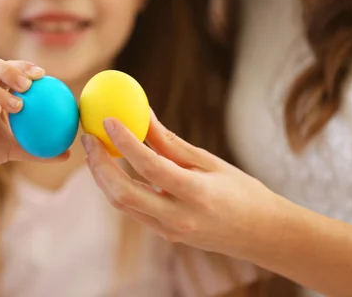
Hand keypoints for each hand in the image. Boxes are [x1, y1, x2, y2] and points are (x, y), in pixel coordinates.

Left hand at [81, 110, 283, 259]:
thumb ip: (172, 143)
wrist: (262, 235)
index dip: (126, 142)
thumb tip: (143, 115)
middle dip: (100, 165)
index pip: (151, 166)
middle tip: (89, 138)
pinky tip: (113, 169)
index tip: (108, 120)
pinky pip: (133, 210)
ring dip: (103, 177)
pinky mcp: (165, 235)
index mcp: (197, 195)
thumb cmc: (243, 192)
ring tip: (95, 150)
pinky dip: (118, 188)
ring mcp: (170, 231)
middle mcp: (179, 218)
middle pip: (124, 193)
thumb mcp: (211, 162)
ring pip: (123, 204)